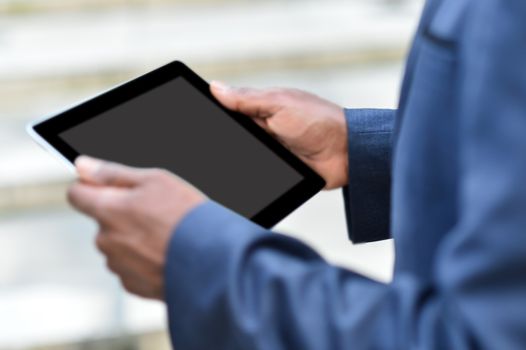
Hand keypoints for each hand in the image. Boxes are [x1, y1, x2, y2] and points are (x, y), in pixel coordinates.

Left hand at [67, 156, 205, 299]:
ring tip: (166, 236)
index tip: (109, 186)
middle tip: (156, 212)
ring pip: (118, 245)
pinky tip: (167, 254)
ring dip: (134, 239)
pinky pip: (131, 266)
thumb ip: (113, 173)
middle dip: (122, 214)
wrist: (212, 262)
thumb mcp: (156, 181)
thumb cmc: (186, 217)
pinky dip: (144, 260)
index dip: (91, 186)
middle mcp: (106, 241)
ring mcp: (118, 266)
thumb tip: (82, 166)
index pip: (77, 194)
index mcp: (108, 211)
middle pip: (103, 221)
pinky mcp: (133, 285)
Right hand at [211, 82, 347, 188]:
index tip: (191, 120)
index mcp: (262, 110)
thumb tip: (215, 87)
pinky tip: (230, 182)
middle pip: (231, 137)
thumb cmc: (318, 121)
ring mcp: (269, 152)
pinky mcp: (277, 173)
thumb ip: (248, 99)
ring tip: (211, 169)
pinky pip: (255, 176)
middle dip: (218, 142)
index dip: (210, 115)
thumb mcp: (280, 104)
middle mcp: (262, 130)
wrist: (347, 153)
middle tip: (199, 151)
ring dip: (230, 162)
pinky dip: (247, 179)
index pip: (228, 111)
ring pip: (241, 158)